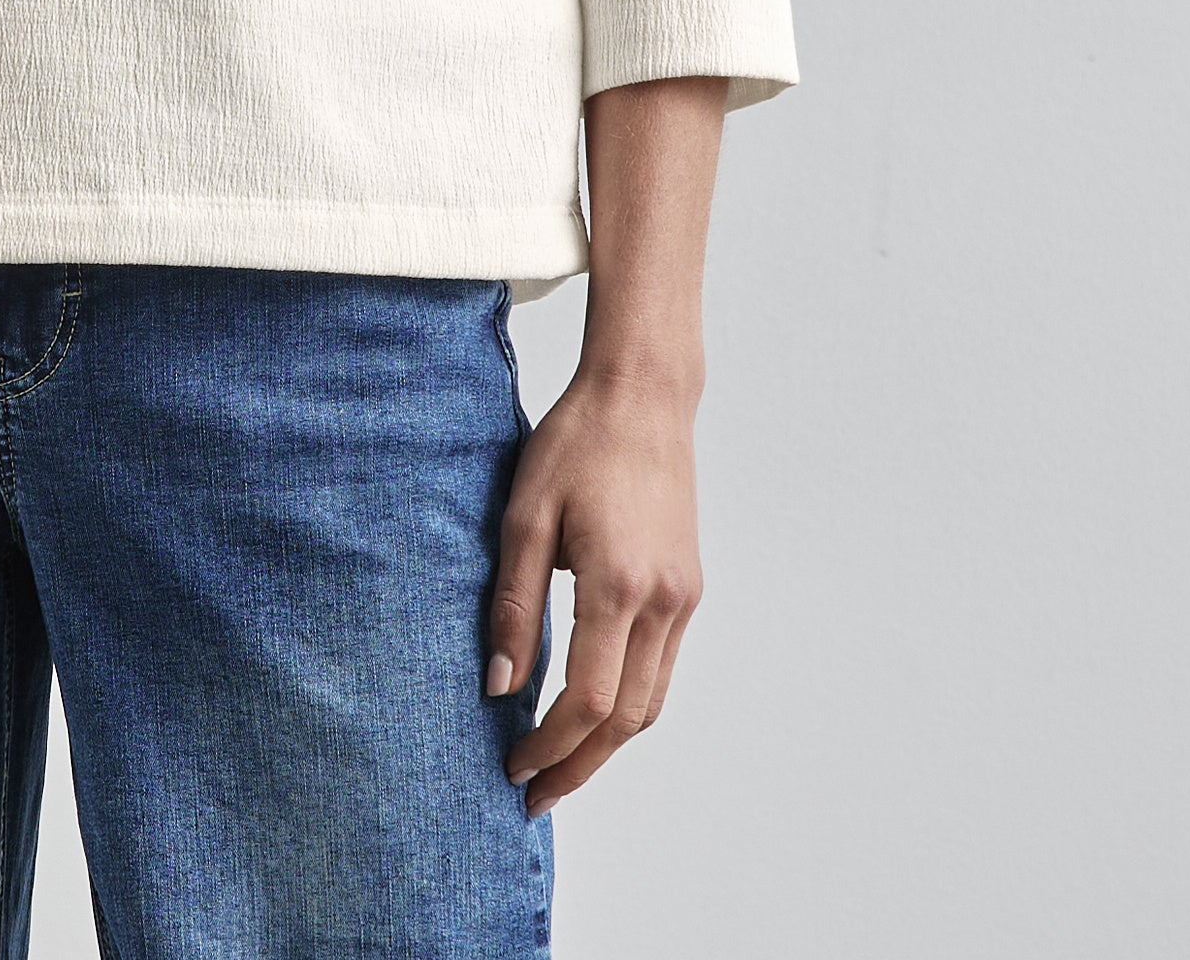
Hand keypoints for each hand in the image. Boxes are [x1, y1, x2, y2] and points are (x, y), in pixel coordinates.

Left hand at [485, 358, 702, 813]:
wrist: (643, 396)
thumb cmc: (576, 444)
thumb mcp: (524, 517)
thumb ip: (513, 605)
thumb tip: (500, 686)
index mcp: (618, 585)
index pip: (589, 700)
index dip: (550, 745)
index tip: (513, 766)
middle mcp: (663, 601)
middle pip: (627, 720)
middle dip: (579, 765)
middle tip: (535, 793)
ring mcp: (684, 596)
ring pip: (652, 701)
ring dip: (606, 743)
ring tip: (559, 762)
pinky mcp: (690, 585)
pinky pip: (662, 667)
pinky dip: (629, 703)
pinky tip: (591, 706)